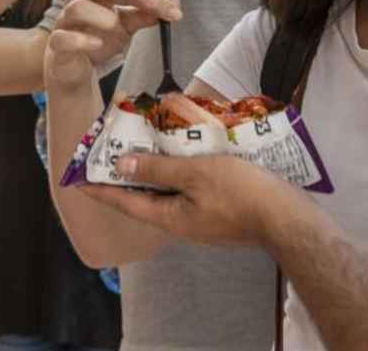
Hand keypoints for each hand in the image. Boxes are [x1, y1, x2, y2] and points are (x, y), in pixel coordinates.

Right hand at [44, 0, 180, 89]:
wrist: (75, 70)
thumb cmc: (96, 39)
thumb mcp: (125, 26)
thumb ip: (145, 14)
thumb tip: (174, 4)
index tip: (170, 7)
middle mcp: (79, 1)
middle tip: (153, 6)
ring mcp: (65, 23)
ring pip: (77, 7)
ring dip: (102, 15)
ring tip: (115, 27)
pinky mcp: (57, 46)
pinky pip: (63, 38)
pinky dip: (81, 40)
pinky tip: (97, 44)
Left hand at [80, 154, 306, 247]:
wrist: (288, 219)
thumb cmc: (241, 193)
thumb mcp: (195, 174)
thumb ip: (157, 170)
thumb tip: (121, 166)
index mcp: (169, 217)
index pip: (125, 203)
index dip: (102, 189)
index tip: (79, 178)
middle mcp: (180, 222)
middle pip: (145, 197)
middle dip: (128, 175)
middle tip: (113, 151)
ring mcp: (201, 218)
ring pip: (168, 191)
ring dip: (154, 170)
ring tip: (145, 145)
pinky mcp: (219, 210)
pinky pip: (189, 189)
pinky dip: (179, 171)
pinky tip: (184, 153)